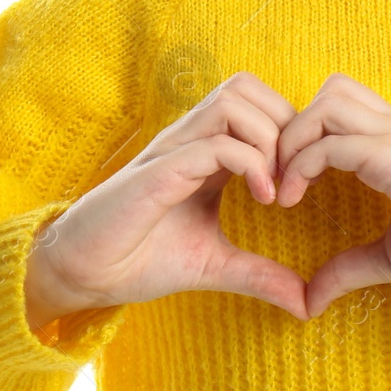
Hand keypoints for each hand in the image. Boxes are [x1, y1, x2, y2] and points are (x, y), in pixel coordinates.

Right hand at [27, 71, 308, 325]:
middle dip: (285, 125)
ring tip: (278, 187)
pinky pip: (214, 143)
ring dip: (269, 137)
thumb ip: (260, 275)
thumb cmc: (141, 258)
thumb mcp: (215, 265)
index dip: (291, 132)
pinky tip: (264, 199)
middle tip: (296, 177)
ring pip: (234, 100)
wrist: (84, 274)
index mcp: (207, 150)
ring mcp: (174, 149)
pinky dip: (250, 162)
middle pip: (248, 87)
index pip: (258, 105)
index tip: (303, 183)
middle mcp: (191, 139)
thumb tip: (307, 303)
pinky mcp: (160, 171)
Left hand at [274, 72, 390, 318]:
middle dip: (296, 126)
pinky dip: (301, 165)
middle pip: (331, 90)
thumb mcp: (389, 256)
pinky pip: (329, 142)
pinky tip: (294, 199)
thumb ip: (346, 269)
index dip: (307, 134)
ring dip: (294, 139)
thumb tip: (310, 301)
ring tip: (285, 184)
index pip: (342, 105)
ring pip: (327, 102)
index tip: (290, 184)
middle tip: (281, 175)